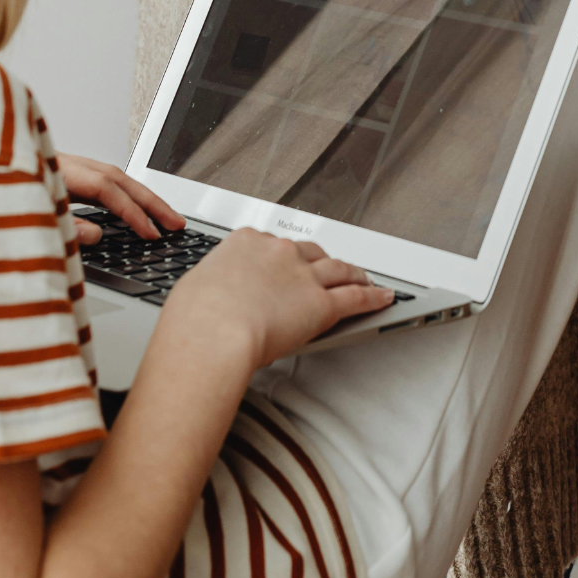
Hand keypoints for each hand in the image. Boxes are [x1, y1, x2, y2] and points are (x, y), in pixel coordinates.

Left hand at [57, 154, 184, 244]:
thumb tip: (96, 234)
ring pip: (117, 180)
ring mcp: (70, 169)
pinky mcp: (69, 176)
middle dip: (153, 202)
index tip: (151, 232)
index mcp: (60, 172)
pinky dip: (126, 196)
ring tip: (164, 217)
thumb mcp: (27, 217)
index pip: (107, 189)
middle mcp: (70, 166)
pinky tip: (135, 208)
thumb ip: (62, 225)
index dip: (132, 211)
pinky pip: (107, 184)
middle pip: (121, 180)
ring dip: (143, 198)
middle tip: (177, 223)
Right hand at [165, 229, 393, 369]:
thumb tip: (214, 293)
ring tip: (364, 279)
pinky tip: (383, 298)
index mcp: (246, 242)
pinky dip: (373, 298)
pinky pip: (356, 298)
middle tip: (327, 270)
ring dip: (355, 274)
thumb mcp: (196, 287)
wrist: (211, 335)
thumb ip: (216, 283)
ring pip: (339, 270)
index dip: (283, 256)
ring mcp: (303, 275)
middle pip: (310, 252)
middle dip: (320, 262)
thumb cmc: (194, 319)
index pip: (272, 244)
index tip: (285, 263)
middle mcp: (279, 252)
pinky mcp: (322, 303)